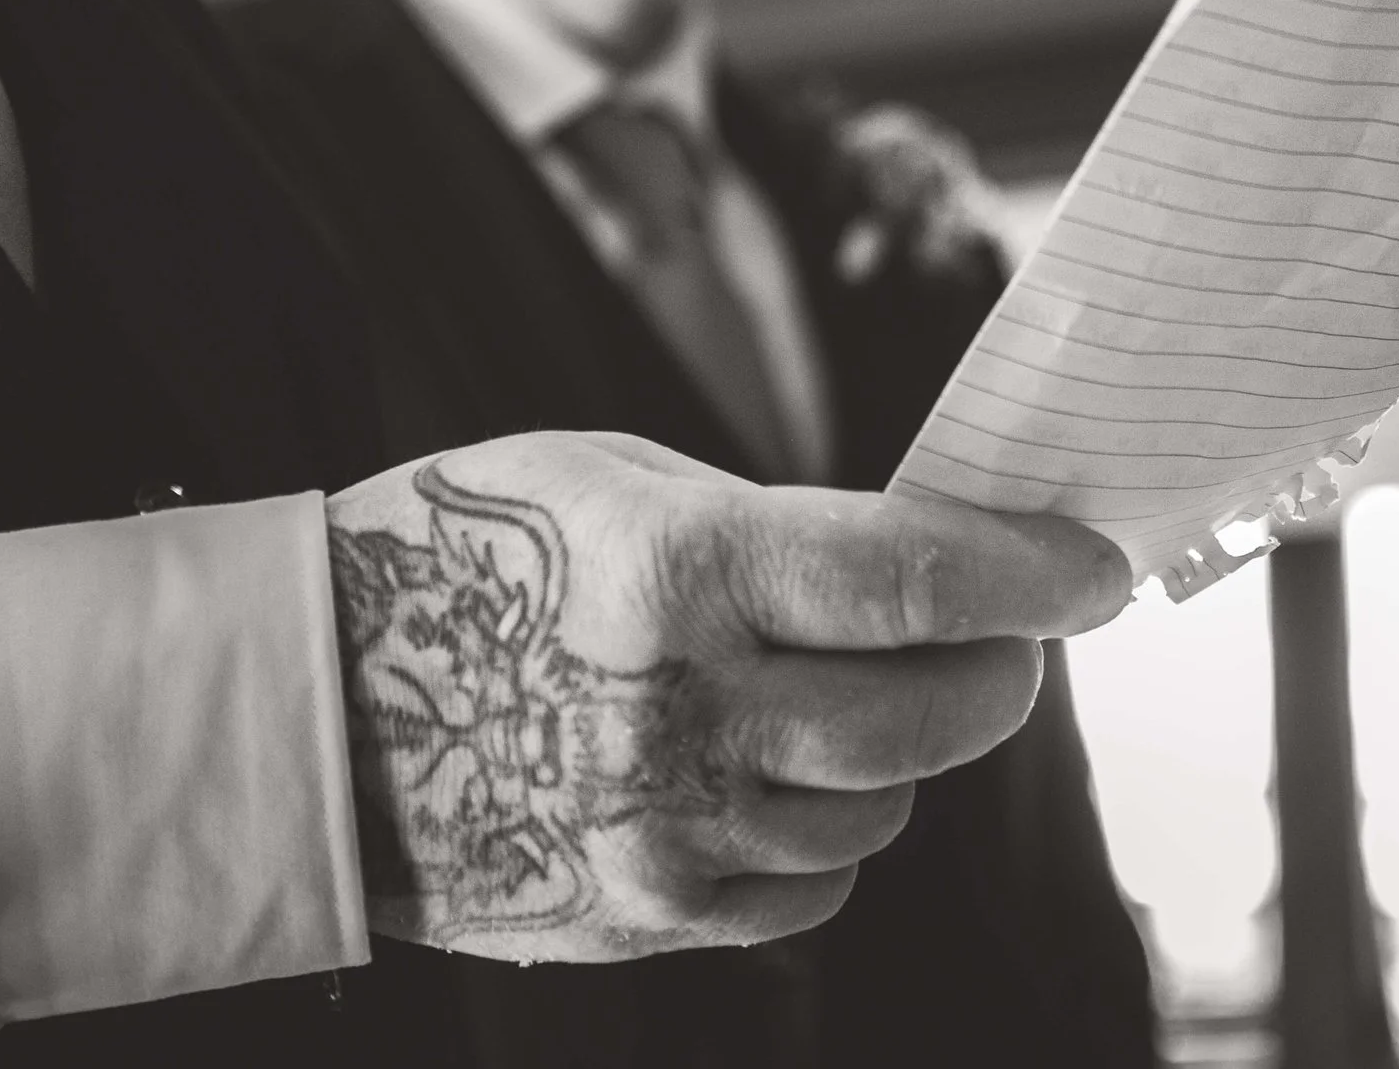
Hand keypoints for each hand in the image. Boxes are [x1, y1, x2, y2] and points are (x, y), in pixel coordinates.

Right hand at [322, 431, 1130, 961]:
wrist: (303, 706)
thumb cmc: (469, 552)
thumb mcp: (620, 480)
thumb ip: (777, 530)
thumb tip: (936, 574)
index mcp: (681, 573)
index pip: (917, 580)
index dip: (1034, 576)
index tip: (1095, 570)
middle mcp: (686, 716)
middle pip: (930, 716)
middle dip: (1000, 669)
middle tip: (1002, 634)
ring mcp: (666, 836)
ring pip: (883, 810)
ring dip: (899, 751)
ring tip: (833, 692)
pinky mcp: (647, 917)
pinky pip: (814, 884)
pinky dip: (822, 827)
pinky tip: (762, 770)